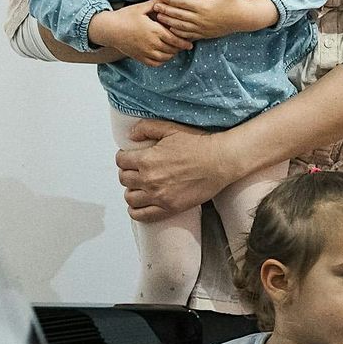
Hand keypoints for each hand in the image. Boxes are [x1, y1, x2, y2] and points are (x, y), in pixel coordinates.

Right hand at [88, 2, 190, 65]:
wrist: (109, 29)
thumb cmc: (125, 16)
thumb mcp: (141, 8)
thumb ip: (156, 4)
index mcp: (154, 30)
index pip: (174, 39)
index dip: (184, 42)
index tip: (190, 43)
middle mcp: (151, 43)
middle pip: (172, 49)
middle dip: (180, 48)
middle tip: (185, 45)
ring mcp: (145, 52)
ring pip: (165, 57)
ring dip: (172, 54)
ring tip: (175, 49)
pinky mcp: (139, 57)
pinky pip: (155, 63)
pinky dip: (162, 60)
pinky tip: (163, 55)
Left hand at [115, 120, 234, 220]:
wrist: (221, 161)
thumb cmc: (199, 144)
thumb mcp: (171, 128)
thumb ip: (146, 128)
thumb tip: (131, 135)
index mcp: (147, 159)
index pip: (121, 161)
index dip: (124, 157)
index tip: (129, 157)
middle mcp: (149, 179)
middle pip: (124, 179)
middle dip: (127, 172)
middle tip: (136, 170)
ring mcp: (159, 196)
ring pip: (130, 197)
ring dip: (131, 191)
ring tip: (139, 186)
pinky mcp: (169, 208)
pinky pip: (142, 215)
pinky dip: (136, 211)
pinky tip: (139, 204)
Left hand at [154, 0, 272, 39]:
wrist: (246, 19)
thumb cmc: (237, 1)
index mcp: (205, 7)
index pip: (183, 3)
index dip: (170, 0)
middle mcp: (202, 19)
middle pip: (178, 15)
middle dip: (165, 11)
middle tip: (154, 7)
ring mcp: (203, 28)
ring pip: (181, 26)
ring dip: (169, 22)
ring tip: (159, 18)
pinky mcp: (206, 34)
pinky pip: (189, 35)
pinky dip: (178, 33)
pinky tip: (171, 30)